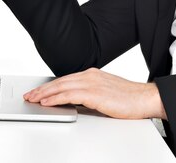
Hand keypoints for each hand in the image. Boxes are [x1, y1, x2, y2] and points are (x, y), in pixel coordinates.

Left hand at [23, 68, 167, 119]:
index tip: (38, 91)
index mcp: (92, 74)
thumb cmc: (129, 98)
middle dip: (42, 89)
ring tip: (33, 99)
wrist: (145, 98)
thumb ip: (89, 94)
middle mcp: (90, 75)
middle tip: (29, 95)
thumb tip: (74, 102)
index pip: (65, 79)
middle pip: (60, 81)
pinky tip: (47, 102)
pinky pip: (69, 95)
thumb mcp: (105, 93)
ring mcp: (91, 83)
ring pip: (61, 86)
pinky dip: (55, 98)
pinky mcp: (94, 93)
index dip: (49, 85)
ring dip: (44, 93)